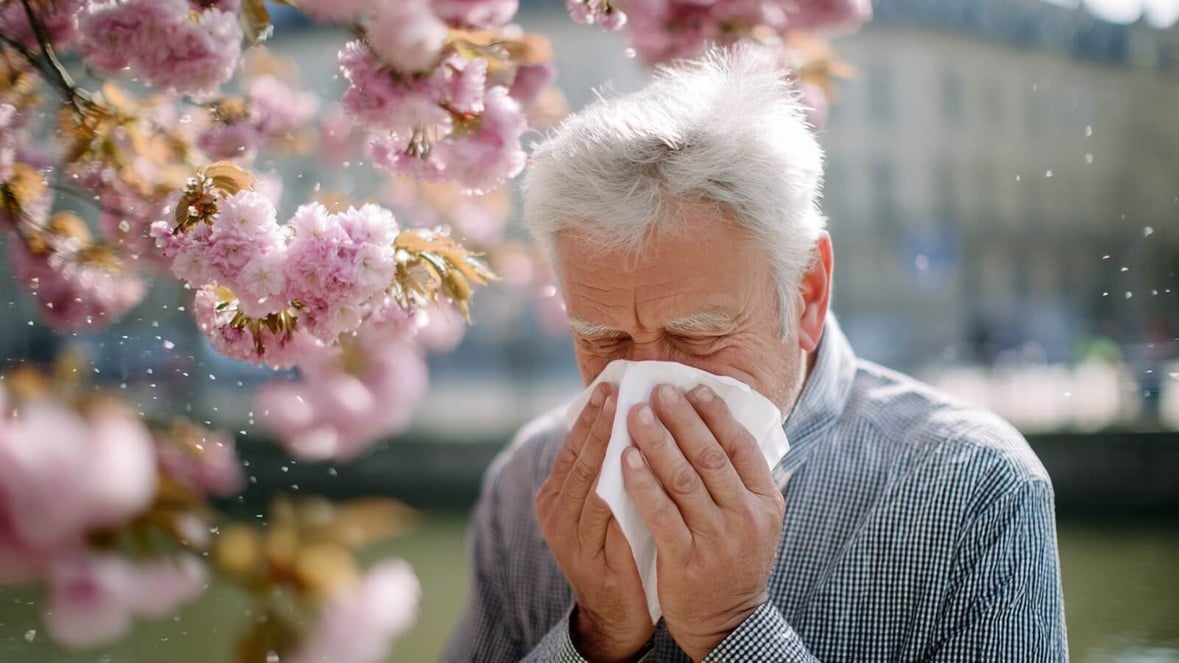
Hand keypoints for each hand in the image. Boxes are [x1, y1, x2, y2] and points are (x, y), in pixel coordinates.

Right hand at [534, 382, 654, 661]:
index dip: (593, 414)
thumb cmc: (620, 552)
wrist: (615, 615)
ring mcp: (566, 533)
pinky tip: (632, 462)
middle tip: (618, 387)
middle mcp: (554, 509)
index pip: (575, 445)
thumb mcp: (609, 508)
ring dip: (607, 443)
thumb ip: (611, 473)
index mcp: (557, 494)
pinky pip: (601, 513)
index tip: (612, 383)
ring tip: (627, 413)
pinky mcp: (584, 554)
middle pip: (578, 456)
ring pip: (588, 479)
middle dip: (599, 419)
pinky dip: (616, 484)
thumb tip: (635, 424)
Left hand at [621, 384, 785, 661]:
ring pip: (684, 479)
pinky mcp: (687, 559)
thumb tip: (725, 425)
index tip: (694, 387)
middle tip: (658, 390)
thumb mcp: (757, 520)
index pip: (742, 446)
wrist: (728, 621)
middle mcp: (745, 516)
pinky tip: (625, 459)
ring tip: (635, 414)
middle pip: (710, 455)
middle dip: (682, 418)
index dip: (716, 414)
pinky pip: (661, 512)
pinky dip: (642, 483)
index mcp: (765, 501)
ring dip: (657, 441)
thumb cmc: (734, 560)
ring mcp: (717, 538)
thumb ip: (744, 479)